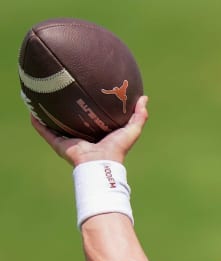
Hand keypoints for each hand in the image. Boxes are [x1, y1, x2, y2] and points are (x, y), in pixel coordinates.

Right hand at [32, 95, 148, 166]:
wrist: (101, 164)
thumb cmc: (117, 148)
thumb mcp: (131, 130)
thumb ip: (139, 116)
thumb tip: (144, 98)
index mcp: (97, 132)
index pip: (93, 116)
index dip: (89, 105)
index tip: (87, 90)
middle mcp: (82, 135)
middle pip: (71, 119)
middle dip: (66, 107)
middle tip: (61, 90)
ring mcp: (69, 140)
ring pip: (55, 124)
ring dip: (47, 113)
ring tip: (40, 97)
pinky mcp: (59, 144)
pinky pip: (45, 131)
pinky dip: (38, 123)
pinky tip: (31, 111)